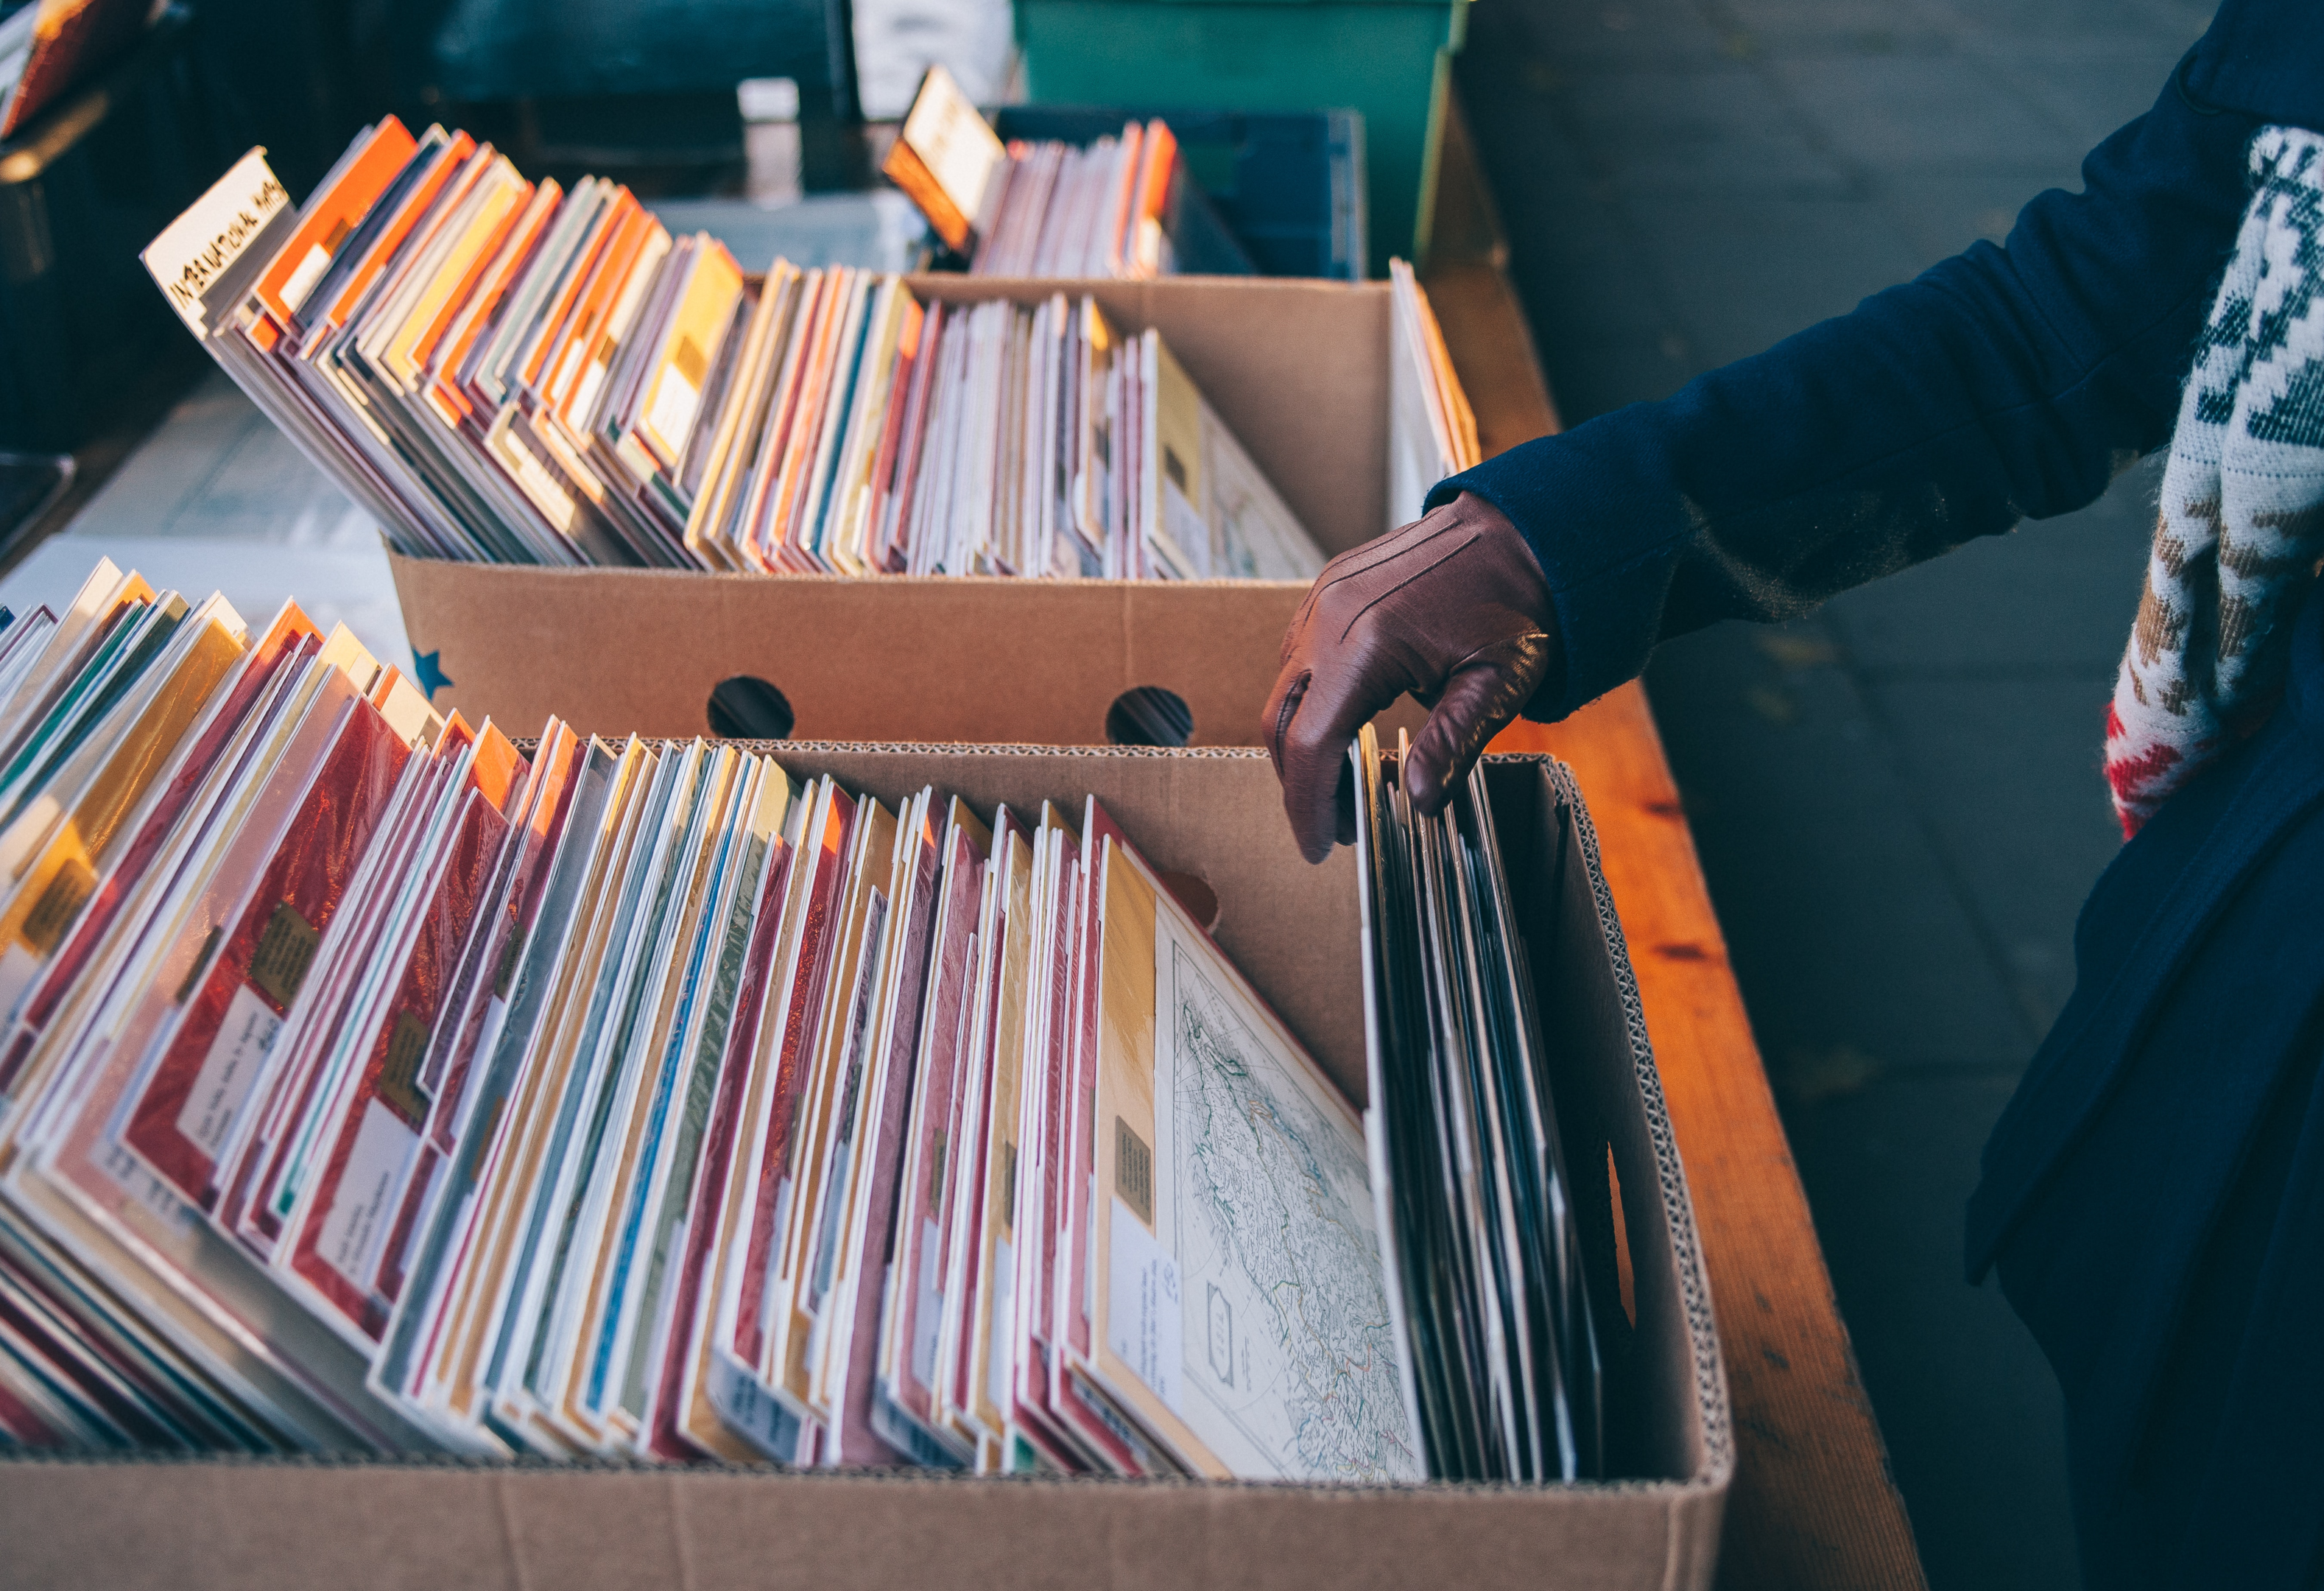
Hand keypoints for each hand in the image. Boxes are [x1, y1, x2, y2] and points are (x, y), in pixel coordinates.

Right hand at [1264, 492, 1560, 862]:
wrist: (1519, 529)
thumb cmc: (1516, 604)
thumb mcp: (1496, 683)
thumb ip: (1451, 744)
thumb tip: (1416, 803)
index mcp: (1367, 642)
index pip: (1310, 743)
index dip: (1307, 804)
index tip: (1318, 848)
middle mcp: (1329, 616)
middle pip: (1280, 721)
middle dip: (1299, 783)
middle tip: (1335, 825)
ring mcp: (1321, 597)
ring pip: (1283, 688)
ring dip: (1302, 742)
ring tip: (1344, 781)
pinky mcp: (1327, 587)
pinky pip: (1297, 655)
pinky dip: (1310, 701)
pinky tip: (1346, 725)